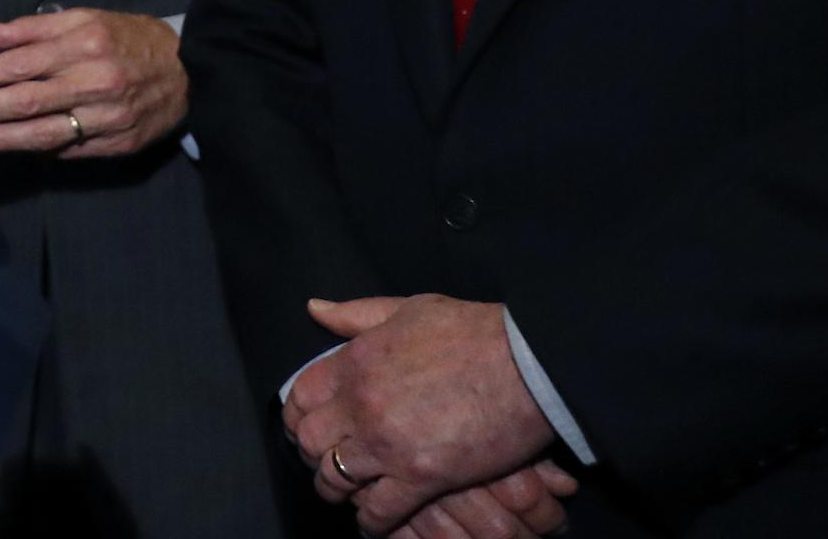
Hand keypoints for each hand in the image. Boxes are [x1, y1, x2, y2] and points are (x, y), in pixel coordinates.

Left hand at [0, 9, 185, 157]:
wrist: (190, 71)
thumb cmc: (128, 38)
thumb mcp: (84, 19)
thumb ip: (31, 28)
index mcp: (85, 45)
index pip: (23, 64)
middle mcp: (95, 82)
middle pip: (27, 102)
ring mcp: (108, 118)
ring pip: (43, 134)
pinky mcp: (118, 145)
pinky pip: (69, 151)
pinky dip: (37, 152)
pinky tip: (7, 153)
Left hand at [287, 294, 555, 534]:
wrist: (529, 364)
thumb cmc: (472, 332)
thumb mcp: (407, 309)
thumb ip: (356, 316)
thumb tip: (314, 309)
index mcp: (355, 361)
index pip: (299, 396)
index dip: (298, 415)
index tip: (305, 425)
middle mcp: (361, 403)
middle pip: (309, 440)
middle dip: (311, 453)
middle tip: (324, 460)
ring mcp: (388, 442)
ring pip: (334, 478)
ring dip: (336, 489)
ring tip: (345, 493)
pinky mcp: (422, 476)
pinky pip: (378, 510)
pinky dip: (371, 522)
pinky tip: (374, 522)